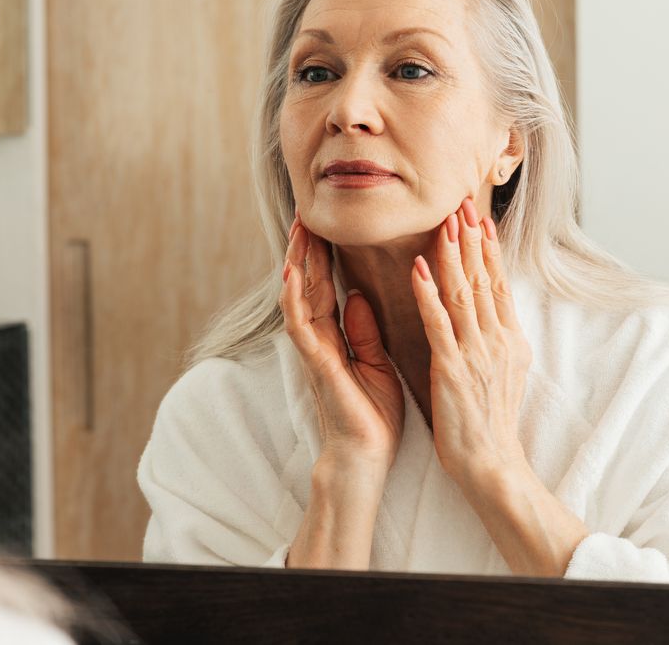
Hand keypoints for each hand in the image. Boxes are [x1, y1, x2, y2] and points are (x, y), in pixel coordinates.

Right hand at [280, 210, 404, 472]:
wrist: (366, 457)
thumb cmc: (373, 416)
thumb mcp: (376, 364)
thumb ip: (365, 331)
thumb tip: (359, 296)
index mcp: (337, 338)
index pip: (328, 287)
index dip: (326, 256)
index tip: (326, 224)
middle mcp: (320, 339)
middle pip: (310, 284)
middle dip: (308, 248)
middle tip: (306, 212)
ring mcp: (314, 350)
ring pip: (300, 296)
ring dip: (298, 262)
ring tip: (299, 229)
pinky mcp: (317, 364)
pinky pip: (301, 325)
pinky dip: (295, 298)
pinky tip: (293, 272)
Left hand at [410, 197, 532, 484]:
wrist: (492, 462)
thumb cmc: (491, 421)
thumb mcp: (505, 371)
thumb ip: (497, 337)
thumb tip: (494, 310)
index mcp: (509, 339)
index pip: (497, 283)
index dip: (487, 248)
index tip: (478, 218)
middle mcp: (497, 339)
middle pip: (482, 278)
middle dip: (471, 239)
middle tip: (461, 202)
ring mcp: (476, 353)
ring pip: (463, 293)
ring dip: (452, 254)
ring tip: (443, 222)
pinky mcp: (452, 368)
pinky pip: (439, 323)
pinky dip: (429, 293)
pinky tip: (420, 268)